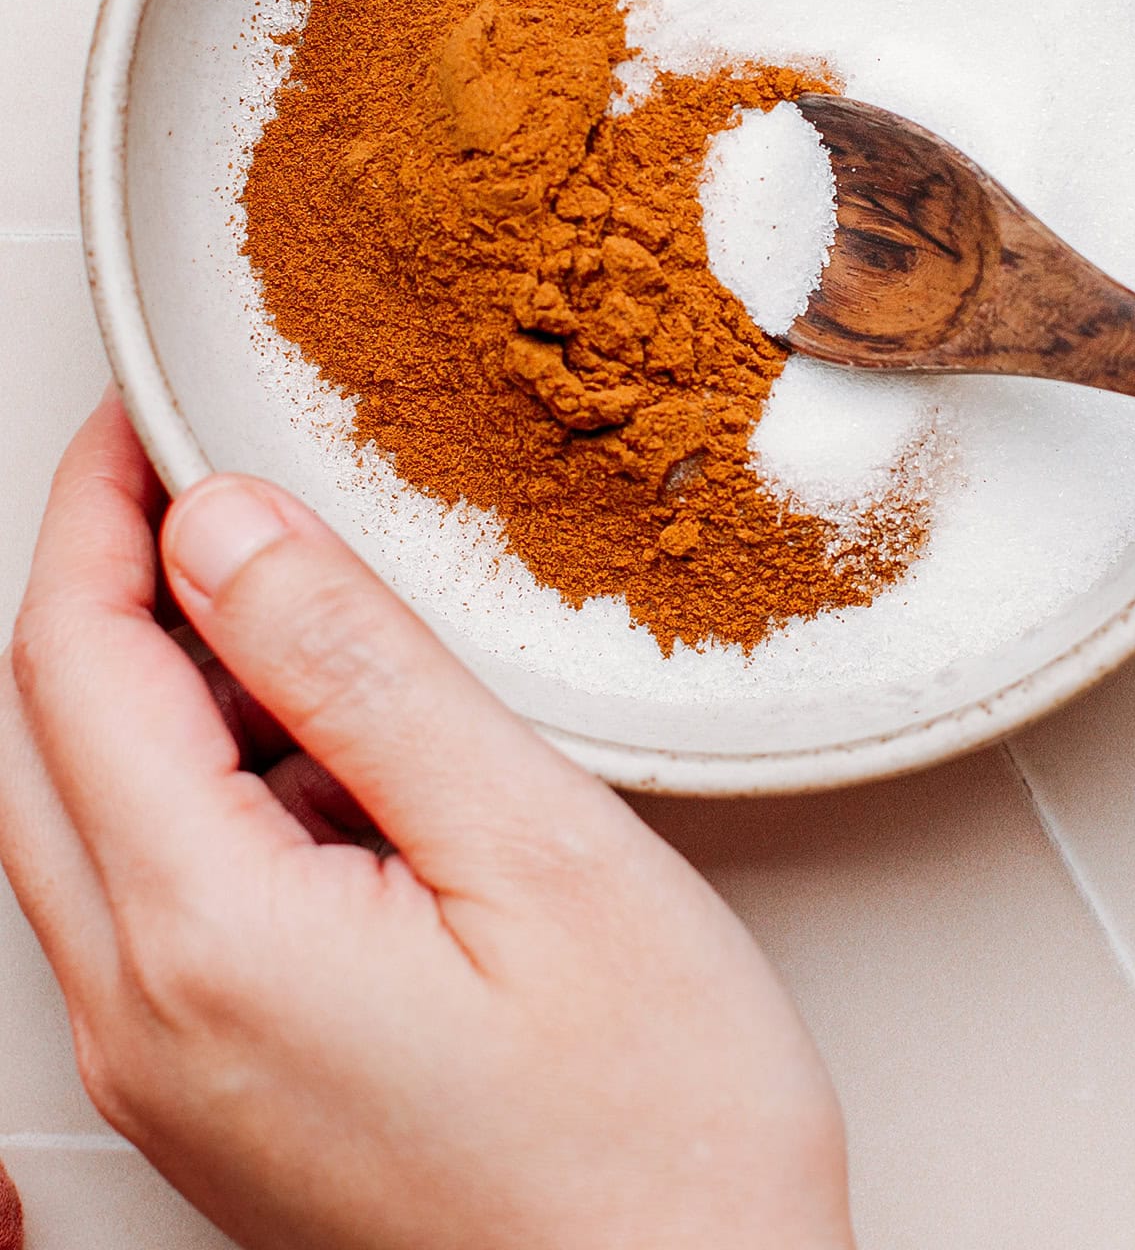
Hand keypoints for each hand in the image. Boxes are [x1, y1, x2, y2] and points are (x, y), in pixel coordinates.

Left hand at [0, 397, 853, 1249]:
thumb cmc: (654, 1142)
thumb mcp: (533, 849)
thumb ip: (357, 672)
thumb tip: (224, 528)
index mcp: (203, 940)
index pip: (71, 659)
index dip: (98, 504)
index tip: (148, 410)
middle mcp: (142, 1015)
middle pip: (43, 732)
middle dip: (106, 577)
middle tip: (205, 471)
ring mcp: (167, 1067)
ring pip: (83, 810)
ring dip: (160, 679)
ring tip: (308, 609)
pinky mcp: (214, 1090)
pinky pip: (149, 892)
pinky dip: (206, 782)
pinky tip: (338, 759)